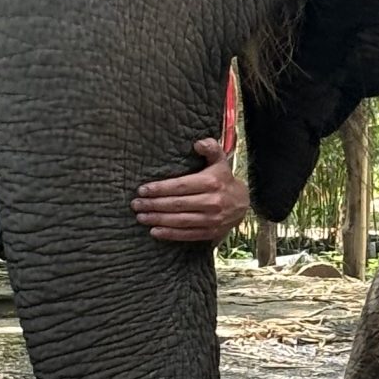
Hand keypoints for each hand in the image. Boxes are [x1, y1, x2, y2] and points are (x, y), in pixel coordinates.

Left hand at [132, 140, 250, 244]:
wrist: (243, 204)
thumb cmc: (223, 179)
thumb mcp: (220, 161)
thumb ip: (210, 148)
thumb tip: (198, 143)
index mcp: (211, 182)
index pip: (180, 186)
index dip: (160, 188)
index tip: (143, 190)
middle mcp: (211, 201)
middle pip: (177, 204)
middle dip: (154, 204)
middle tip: (136, 204)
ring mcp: (211, 219)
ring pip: (180, 220)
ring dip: (158, 219)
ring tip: (141, 217)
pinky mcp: (210, 232)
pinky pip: (187, 234)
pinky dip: (170, 234)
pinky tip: (155, 231)